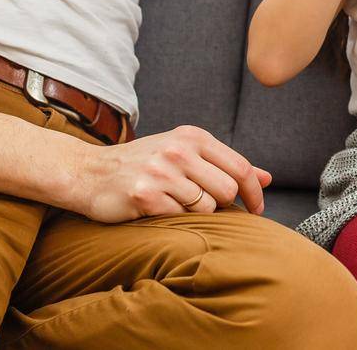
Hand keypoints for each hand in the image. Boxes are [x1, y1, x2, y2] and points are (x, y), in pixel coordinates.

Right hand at [67, 124, 273, 223]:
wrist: (89, 173)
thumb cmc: (143, 165)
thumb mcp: (185, 154)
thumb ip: (225, 165)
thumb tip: (267, 178)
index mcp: (192, 137)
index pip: (239, 167)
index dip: (254, 193)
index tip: (258, 210)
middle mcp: (179, 150)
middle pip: (227, 190)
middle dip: (221, 204)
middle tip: (201, 204)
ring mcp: (161, 172)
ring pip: (205, 207)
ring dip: (195, 213)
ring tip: (174, 203)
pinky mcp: (145, 195)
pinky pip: (179, 218)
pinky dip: (173, 219)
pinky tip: (156, 209)